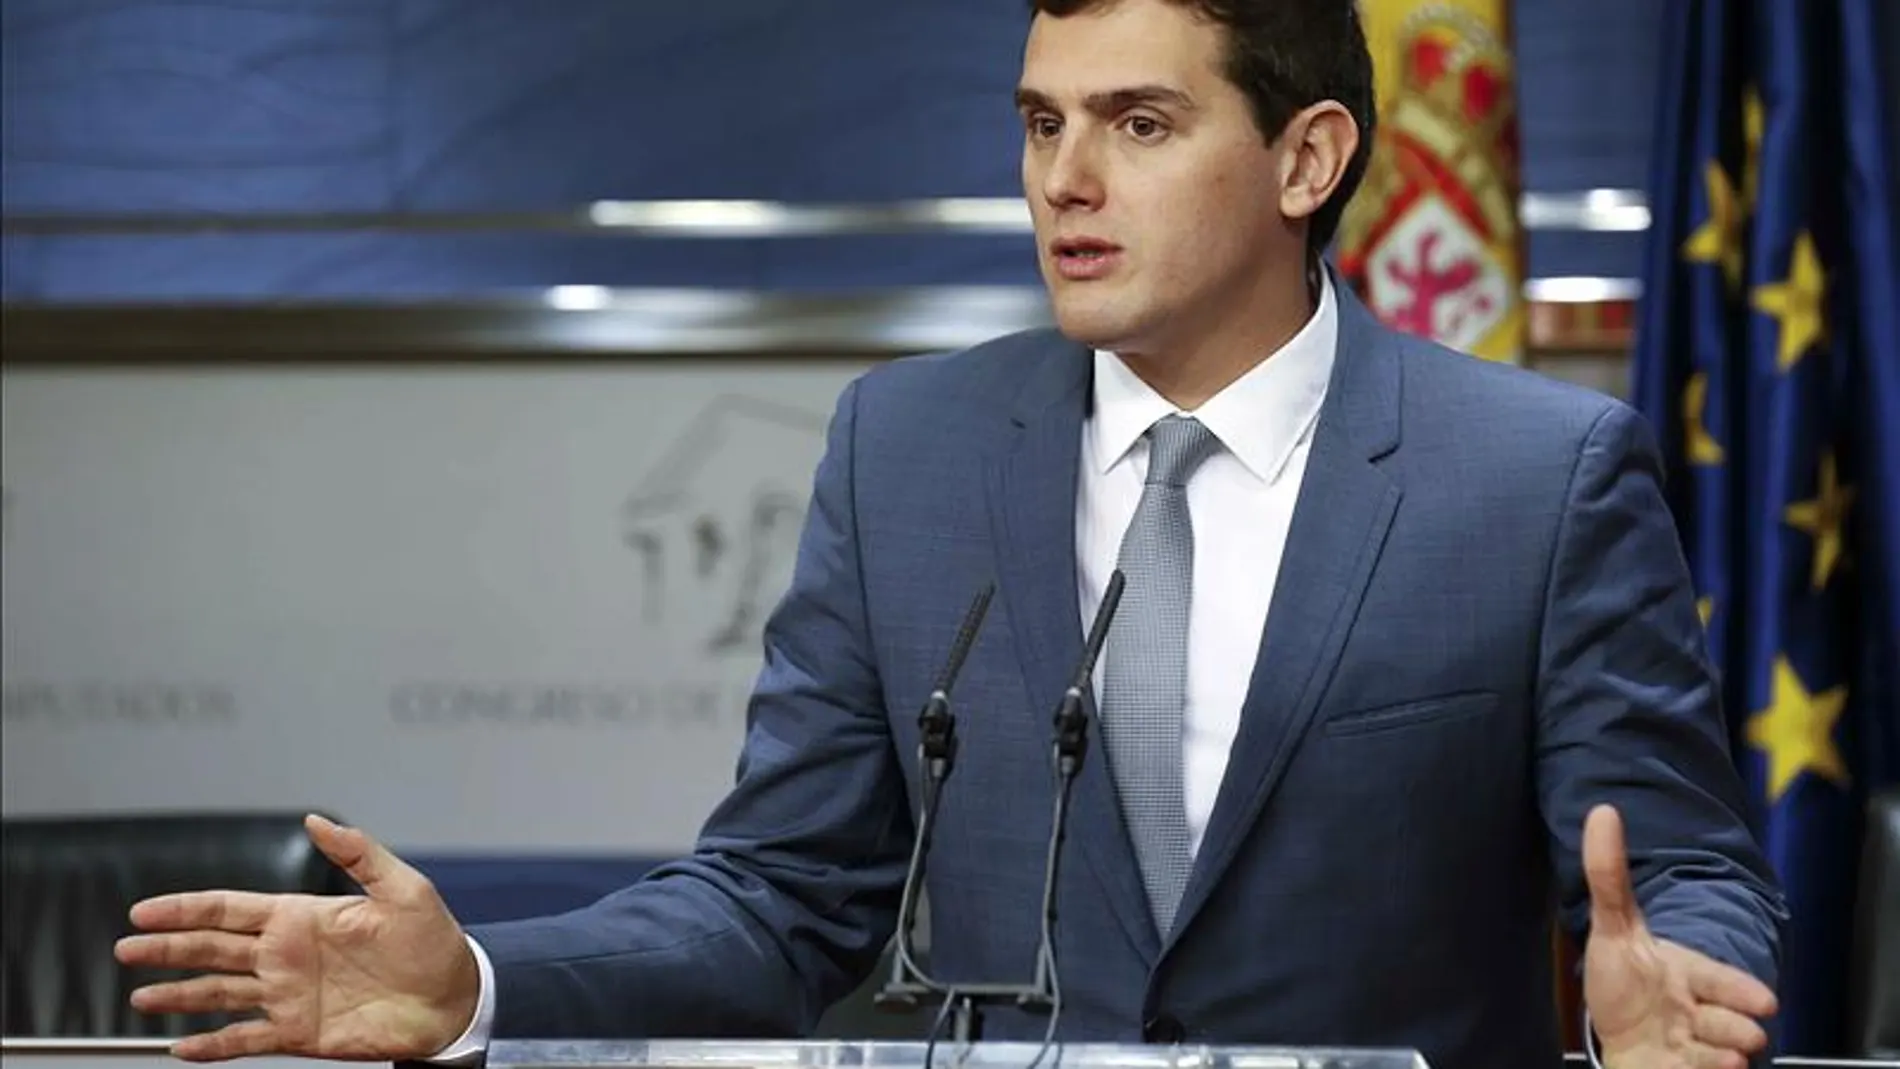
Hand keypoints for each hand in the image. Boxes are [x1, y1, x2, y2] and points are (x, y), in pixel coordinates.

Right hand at [114, 814, 478, 1061]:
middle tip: (125, 947)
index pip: (231, 909)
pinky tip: (181, 1047)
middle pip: (212, 949)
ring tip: (141, 996)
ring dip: (179, 995)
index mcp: (303, 917)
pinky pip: (245, 1039)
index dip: (187, 910)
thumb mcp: (403, 889)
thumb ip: (358, 853)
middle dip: (168, 948)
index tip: (146, 911)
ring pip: (219, 994)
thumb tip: (318, 820)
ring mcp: (289, 995)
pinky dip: (212, 1045)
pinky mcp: (300, 1033)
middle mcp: (287, 956)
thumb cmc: (434, 942)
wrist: (455, 998)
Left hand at [1582, 805, 1777, 1068]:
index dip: (1739, 989)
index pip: (1718, 979)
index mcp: (1686, 973)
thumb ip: (1608, 876)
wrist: (1619, 1045)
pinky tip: (1696, 1063)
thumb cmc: (1622, 986)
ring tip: (1723, 1051)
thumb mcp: (1612, 929)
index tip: (1766, 1001)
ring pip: (1725, 1048)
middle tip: (1749, 1033)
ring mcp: (1696, 1043)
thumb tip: (1603, 811)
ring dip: (1725, 1049)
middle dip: (1739, 1026)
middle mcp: (1698, 1009)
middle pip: (1731, 1019)